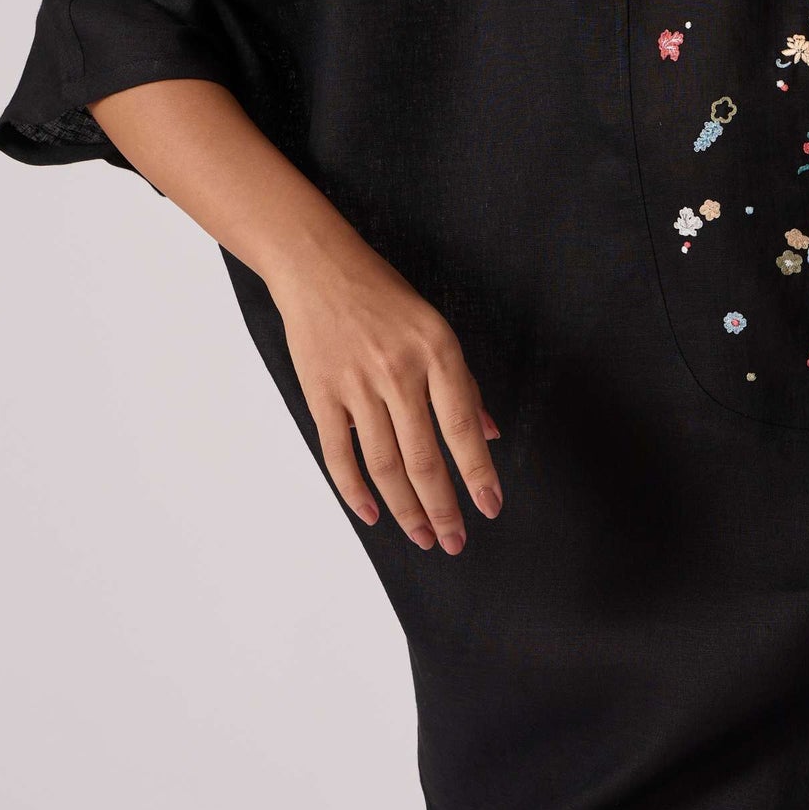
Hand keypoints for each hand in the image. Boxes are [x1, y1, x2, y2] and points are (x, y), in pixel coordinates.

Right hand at [268, 245, 502, 554]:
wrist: (318, 267)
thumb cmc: (384, 297)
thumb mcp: (436, 329)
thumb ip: (462, 384)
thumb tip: (489, 433)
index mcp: (437, 352)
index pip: (462, 428)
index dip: (478, 473)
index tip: (490, 507)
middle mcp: (399, 371)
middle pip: (423, 457)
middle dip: (442, 508)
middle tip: (454, 541)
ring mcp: (356, 385)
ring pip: (384, 464)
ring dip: (405, 509)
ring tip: (422, 536)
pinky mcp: (321, 394)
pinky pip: (339, 454)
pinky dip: (355, 490)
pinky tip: (373, 515)